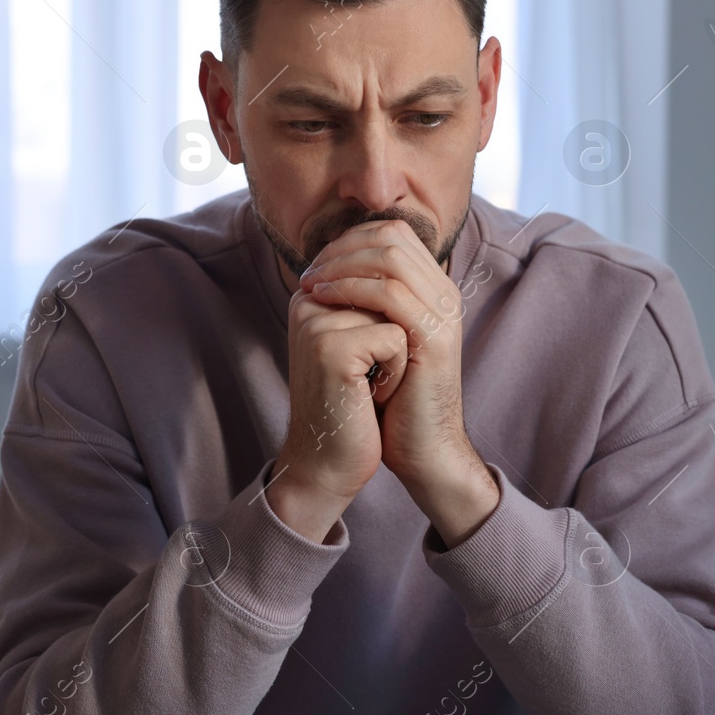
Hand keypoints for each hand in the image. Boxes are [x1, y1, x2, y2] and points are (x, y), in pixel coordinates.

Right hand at [270, 275, 410, 538]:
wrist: (332, 461)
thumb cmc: (354, 404)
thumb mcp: (363, 341)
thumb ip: (372, 298)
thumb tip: (407, 253)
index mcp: (312, 294)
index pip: (377, 264)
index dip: (396, 311)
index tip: (373, 354)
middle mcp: (306, 301)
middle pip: (388, 286)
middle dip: (398, 330)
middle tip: (374, 372)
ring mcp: (315, 322)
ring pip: (394, 311)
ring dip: (399, 351)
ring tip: (371, 382)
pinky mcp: (330, 348)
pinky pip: (394, 339)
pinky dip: (396, 371)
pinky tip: (370, 396)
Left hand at [300, 219, 499, 543]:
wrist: (424, 449)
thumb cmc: (396, 400)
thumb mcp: (382, 341)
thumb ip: (370, 305)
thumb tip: (331, 272)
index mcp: (435, 290)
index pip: (393, 233)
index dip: (349, 240)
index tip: (315, 265)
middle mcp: (445, 294)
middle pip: (392, 235)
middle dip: (341, 247)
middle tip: (308, 272)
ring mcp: (443, 313)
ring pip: (390, 257)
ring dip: (341, 265)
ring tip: (310, 285)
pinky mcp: (433, 337)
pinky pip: (389, 293)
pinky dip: (349, 289)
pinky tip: (322, 300)